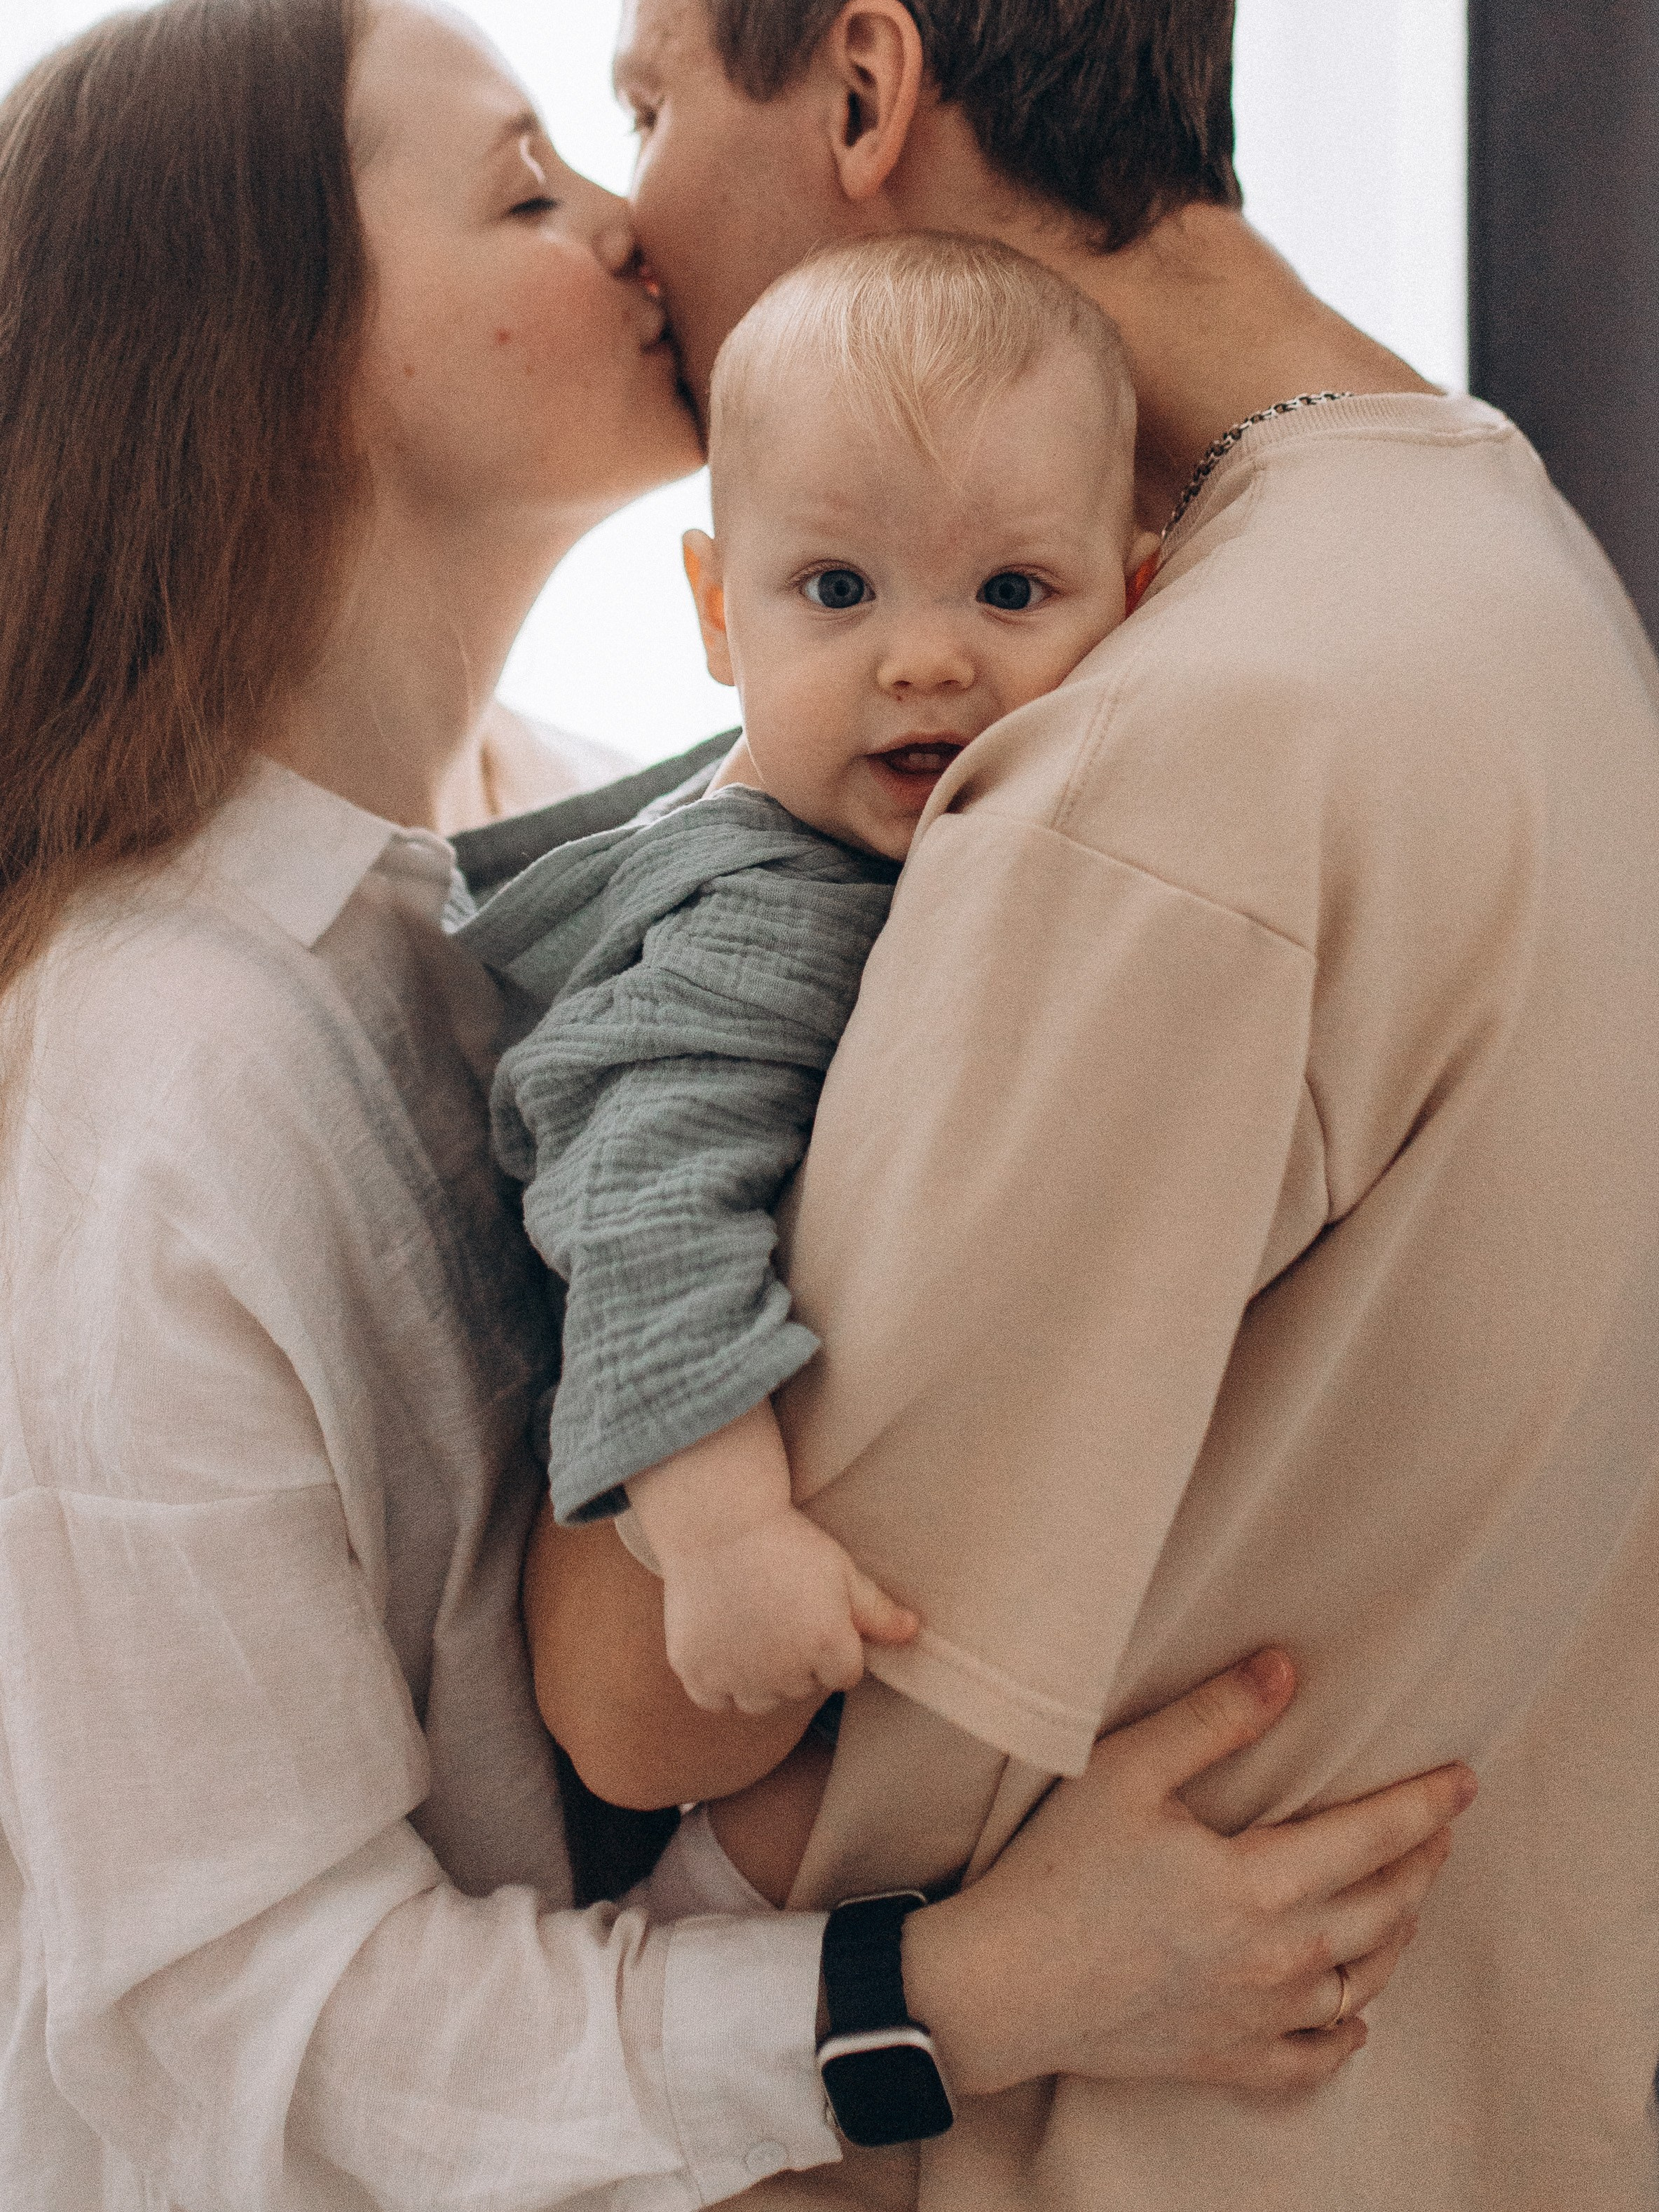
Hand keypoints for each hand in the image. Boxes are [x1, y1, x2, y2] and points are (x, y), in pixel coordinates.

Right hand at [661, 1506, 916, 1714]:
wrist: (716, 1522)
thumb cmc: (785, 1541)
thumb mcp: (841, 1570)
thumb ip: (878, 1610)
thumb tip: (912, 1632)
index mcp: (829, 1647)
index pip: (845, 1676)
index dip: (833, 1644)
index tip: (814, 1615)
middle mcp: (785, 1671)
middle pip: (802, 1689)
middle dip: (798, 1661)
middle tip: (779, 1612)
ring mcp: (738, 1676)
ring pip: (760, 1701)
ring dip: (760, 1677)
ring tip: (752, 1628)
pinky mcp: (696, 1673)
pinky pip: (715, 1699)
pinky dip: (718, 1680)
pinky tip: (722, 1641)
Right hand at [902, 1650, 1475, 2097]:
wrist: (1001, 1990)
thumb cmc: (1057, 1872)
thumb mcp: (1126, 1772)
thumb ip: (1212, 1717)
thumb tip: (1284, 1668)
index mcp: (1258, 1884)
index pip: (1373, 1837)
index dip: (1424, 1805)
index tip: (1463, 1780)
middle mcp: (1276, 1959)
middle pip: (1383, 1909)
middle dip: (1422, 1864)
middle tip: (1441, 1831)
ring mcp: (1257, 2020)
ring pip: (1362, 1980)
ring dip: (1396, 1935)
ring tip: (1406, 1899)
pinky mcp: (1227, 2062)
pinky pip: (1314, 2056)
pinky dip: (1346, 2030)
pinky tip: (1351, 2010)